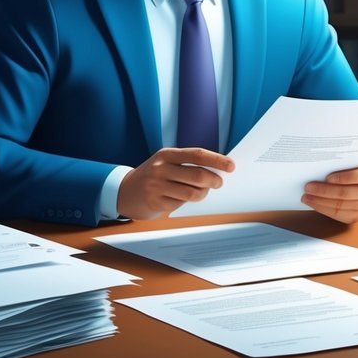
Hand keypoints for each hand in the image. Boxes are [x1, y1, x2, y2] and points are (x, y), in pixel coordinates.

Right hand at [117, 147, 234, 220]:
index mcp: (167, 154)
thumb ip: (187, 164)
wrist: (126, 191)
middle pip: (197, 175)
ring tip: (202, 192)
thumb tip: (217, 170)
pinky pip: (181, 203)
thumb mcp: (167, 163)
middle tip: (218, 183)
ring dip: (203, 194)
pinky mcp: (155, 202)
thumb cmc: (154, 175)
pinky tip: (182, 198)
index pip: (197, 154)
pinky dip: (187, 202)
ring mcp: (157, 185)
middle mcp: (161, 168)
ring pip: (192, 192)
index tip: (231, 166)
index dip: (217, 160)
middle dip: (214, 180)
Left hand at [302, 164, 357, 223]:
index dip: (343, 177)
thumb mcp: (352, 161)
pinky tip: (314, 204)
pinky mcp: (357, 216)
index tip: (327, 177)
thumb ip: (341, 164)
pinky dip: (324, 210)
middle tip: (308, 187)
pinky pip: (339, 215)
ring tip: (306, 197)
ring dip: (320, 202)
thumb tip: (319, 167)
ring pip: (341, 206)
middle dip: (325, 191)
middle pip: (347, 194)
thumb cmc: (354, 168)